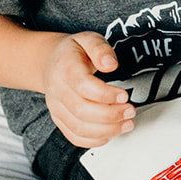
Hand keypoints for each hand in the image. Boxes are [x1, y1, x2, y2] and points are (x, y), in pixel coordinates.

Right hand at [41, 32, 133, 147]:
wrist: (50, 62)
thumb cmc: (73, 51)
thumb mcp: (88, 39)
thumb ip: (101, 49)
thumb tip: (111, 64)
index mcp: (65, 68)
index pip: (83, 86)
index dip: (105, 94)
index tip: (125, 95)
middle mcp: (57, 90)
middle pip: (81, 111)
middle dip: (111, 115)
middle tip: (131, 111)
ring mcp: (57, 107)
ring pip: (78, 127)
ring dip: (106, 130)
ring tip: (127, 124)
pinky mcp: (59, 119)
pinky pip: (73, 136)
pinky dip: (93, 140)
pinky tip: (110, 134)